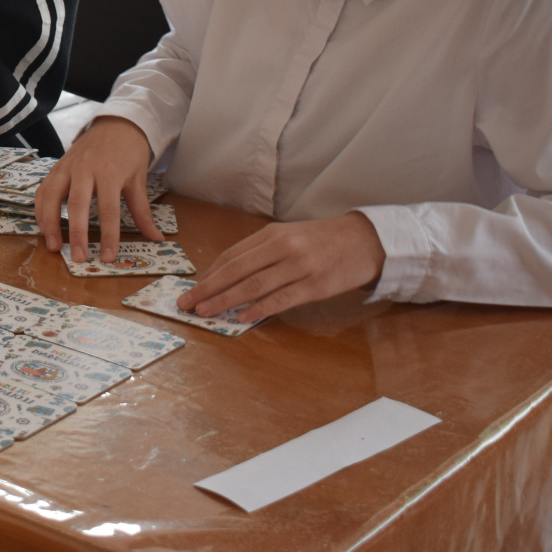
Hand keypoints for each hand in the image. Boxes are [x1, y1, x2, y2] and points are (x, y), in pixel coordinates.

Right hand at [34, 116, 163, 262]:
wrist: (116, 124)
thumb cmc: (129, 152)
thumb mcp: (139, 179)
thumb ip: (142, 211)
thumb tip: (156, 238)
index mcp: (110, 173)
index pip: (108, 209)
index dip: (108, 235)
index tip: (108, 257)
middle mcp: (85, 169)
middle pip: (78, 205)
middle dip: (76, 234)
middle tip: (78, 258)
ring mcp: (68, 167)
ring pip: (53, 196)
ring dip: (50, 223)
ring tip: (54, 246)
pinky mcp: (57, 167)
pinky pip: (44, 190)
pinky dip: (41, 209)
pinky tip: (44, 227)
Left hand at [179, 214, 385, 323]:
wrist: (364, 241)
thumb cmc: (321, 240)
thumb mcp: (288, 236)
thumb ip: (260, 253)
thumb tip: (227, 275)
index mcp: (271, 235)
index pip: (231, 256)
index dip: (209, 274)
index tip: (192, 288)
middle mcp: (282, 248)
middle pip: (236, 271)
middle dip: (207, 288)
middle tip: (186, 303)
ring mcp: (299, 267)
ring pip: (254, 286)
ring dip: (225, 301)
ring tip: (205, 312)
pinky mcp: (315, 286)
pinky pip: (281, 299)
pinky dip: (259, 308)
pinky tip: (241, 316)